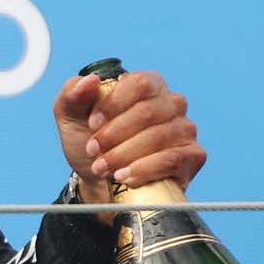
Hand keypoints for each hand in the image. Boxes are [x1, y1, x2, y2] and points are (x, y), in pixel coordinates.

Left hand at [53, 70, 205, 218]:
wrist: (100, 182)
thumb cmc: (90, 143)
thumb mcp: (71, 117)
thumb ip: (73, 94)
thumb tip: (89, 80)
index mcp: (147, 84)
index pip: (138, 84)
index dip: (113, 104)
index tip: (92, 124)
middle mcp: (171, 102)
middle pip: (147, 112)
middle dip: (114, 135)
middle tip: (94, 152)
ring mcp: (185, 129)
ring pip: (158, 137)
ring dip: (124, 155)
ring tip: (103, 168)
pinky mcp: (192, 155)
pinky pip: (171, 159)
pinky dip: (144, 169)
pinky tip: (125, 177)